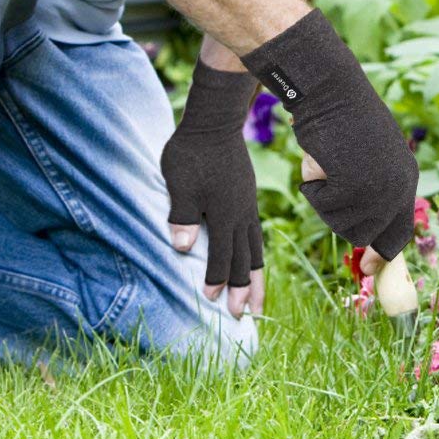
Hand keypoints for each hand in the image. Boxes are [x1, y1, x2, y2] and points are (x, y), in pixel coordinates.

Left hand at [160, 59, 265, 318]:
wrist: (214, 122)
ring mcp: (247, 207)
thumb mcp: (180, 184)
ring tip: (259, 301)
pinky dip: (254, 255)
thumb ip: (182, 215)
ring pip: (254, 250)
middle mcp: (241, 215)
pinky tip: (252, 260)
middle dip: (243, 290)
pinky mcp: (246, 198)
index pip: (220, 256)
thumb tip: (182, 248)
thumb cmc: (192, 153)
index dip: (215, 279)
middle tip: (246, 316)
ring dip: (255, 277)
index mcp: (224, 215)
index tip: (211, 301)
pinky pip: (255, 235)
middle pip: (244, 260)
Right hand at [243, 8, 418, 259]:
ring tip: (325, 165)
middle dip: (340, 219)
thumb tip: (364, 238)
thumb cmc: (341, 120)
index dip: (382, 253)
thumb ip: (370, 191)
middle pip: (366, 233)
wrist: (330, 89)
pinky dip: (312, 187)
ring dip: (324, 201)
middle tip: (324, 192)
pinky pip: (323, 204)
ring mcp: (378, 187)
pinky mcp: (354, 184)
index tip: (366, 268)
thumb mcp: (367, 159)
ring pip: (343, 224)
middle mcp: (399, 186)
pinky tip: (317, 159)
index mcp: (406, 178)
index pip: (399, 231)